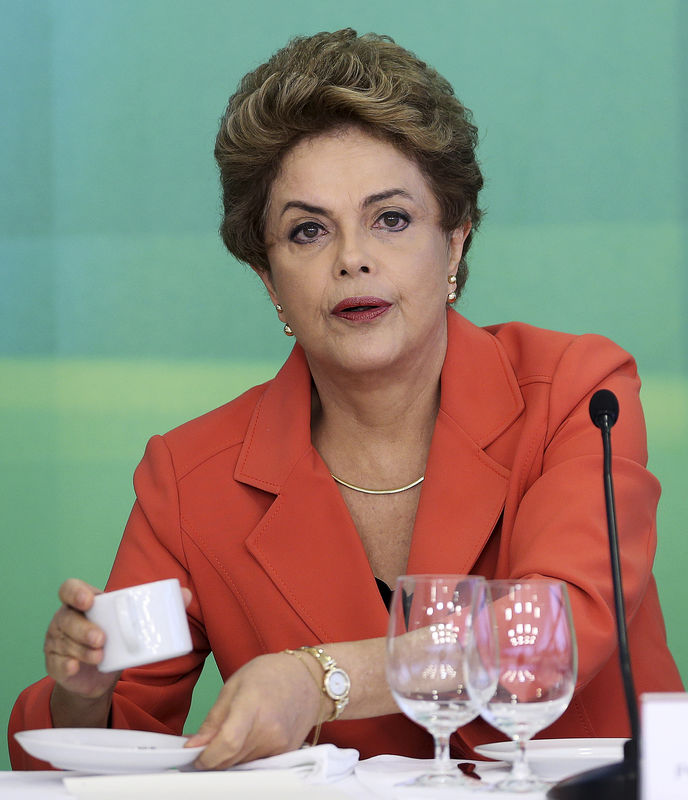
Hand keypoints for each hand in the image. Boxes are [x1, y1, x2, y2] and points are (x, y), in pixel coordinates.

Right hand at [45, 578, 119, 700]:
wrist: (96, 676)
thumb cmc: (110, 641)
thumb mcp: (120, 625)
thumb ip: (131, 614)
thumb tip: (168, 604)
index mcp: (79, 603)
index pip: (69, 589)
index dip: (76, 593)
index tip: (89, 601)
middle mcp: (64, 619)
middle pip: (67, 619)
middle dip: (84, 629)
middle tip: (101, 639)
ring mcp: (55, 641)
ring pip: (64, 643)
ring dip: (83, 650)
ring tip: (99, 656)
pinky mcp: (54, 663)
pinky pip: (57, 663)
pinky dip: (67, 665)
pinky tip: (74, 666)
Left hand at [187, 652, 323, 768]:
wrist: (308, 678)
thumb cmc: (272, 674)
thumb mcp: (235, 685)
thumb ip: (213, 719)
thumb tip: (194, 745)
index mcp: (252, 706)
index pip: (227, 744)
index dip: (206, 757)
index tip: (195, 756)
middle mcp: (269, 729)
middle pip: (231, 759)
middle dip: (214, 757)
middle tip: (207, 746)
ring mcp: (279, 743)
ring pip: (242, 765)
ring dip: (230, 757)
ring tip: (230, 735)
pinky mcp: (286, 752)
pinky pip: (257, 763)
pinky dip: (246, 757)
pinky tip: (247, 739)